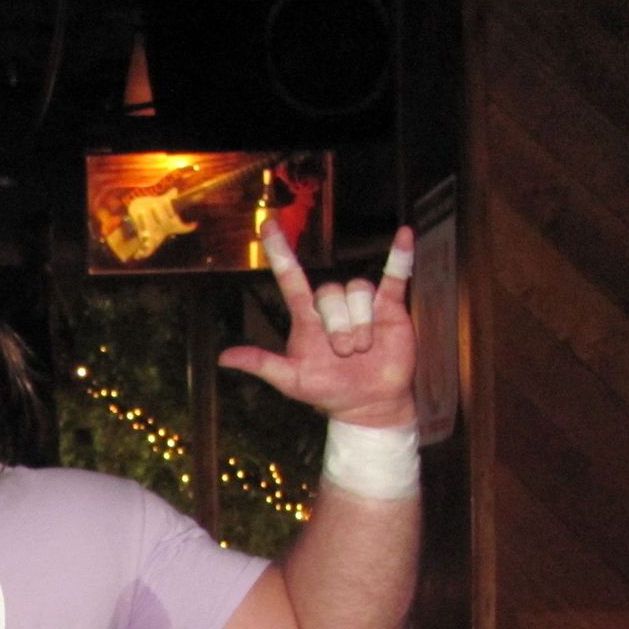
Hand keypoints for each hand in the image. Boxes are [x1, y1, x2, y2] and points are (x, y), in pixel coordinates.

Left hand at [219, 222, 416, 429]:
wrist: (368, 404)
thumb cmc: (327, 390)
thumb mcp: (291, 381)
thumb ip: (262, 364)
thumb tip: (223, 358)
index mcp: (306, 317)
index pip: (290, 278)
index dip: (280, 252)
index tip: (268, 224)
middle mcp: (332, 305)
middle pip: (329, 293)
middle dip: (337, 326)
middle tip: (343, 352)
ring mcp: (361, 303)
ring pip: (357, 290)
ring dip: (360, 324)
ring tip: (363, 348)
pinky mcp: (389, 306)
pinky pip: (394, 276)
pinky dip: (400, 256)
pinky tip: (405, 234)